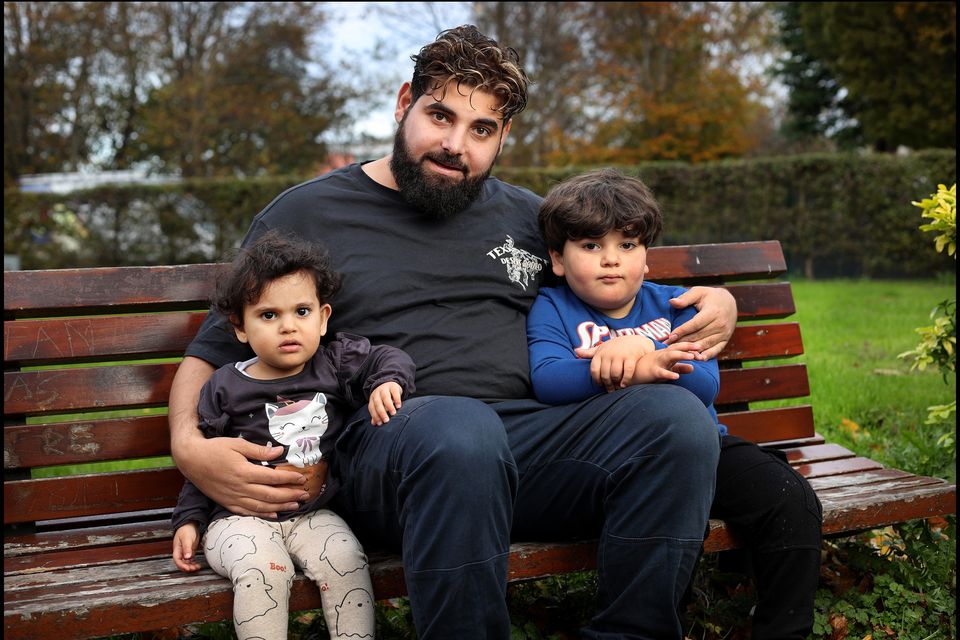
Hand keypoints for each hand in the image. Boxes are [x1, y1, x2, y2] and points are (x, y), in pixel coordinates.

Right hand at [172, 523, 200, 571]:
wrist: (190, 524)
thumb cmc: (186, 530)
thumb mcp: (186, 538)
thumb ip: (187, 548)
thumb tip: (187, 557)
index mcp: (177, 549)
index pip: (177, 560)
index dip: (182, 566)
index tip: (188, 568)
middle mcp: (180, 552)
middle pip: (182, 563)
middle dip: (187, 568)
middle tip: (194, 569)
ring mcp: (185, 552)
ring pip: (186, 563)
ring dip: (191, 566)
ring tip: (197, 568)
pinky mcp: (190, 551)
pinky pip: (191, 560)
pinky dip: (193, 563)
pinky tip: (197, 565)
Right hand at [176, 435, 308, 517]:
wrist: (191, 460)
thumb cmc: (215, 449)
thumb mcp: (237, 444)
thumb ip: (259, 450)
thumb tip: (280, 451)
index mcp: (244, 471)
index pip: (272, 477)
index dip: (289, 479)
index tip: (302, 478)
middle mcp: (239, 487)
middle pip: (270, 495)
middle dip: (290, 495)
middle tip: (305, 494)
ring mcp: (233, 497)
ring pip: (261, 506)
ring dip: (281, 507)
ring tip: (296, 505)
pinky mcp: (227, 503)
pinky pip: (247, 512)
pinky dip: (263, 514)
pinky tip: (275, 514)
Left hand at [369, 381, 402, 425]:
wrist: (389, 383)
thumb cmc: (383, 398)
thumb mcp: (379, 404)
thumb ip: (377, 413)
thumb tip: (374, 424)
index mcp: (372, 399)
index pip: (372, 408)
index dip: (375, 416)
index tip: (380, 423)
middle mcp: (377, 393)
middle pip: (378, 403)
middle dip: (381, 412)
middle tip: (386, 420)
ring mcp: (385, 389)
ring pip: (385, 397)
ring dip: (389, 406)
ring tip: (393, 413)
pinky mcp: (393, 386)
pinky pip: (394, 393)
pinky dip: (397, 399)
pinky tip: (399, 406)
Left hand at [576, 335, 658, 391]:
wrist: (635, 341)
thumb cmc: (616, 347)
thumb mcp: (602, 347)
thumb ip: (589, 352)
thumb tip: (576, 351)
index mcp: (600, 353)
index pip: (594, 370)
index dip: (596, 379)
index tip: (599, 384)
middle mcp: (609, 354)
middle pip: (604, 374)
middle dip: (606, 384)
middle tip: (609, 389)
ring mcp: (620, 355)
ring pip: (615, 374)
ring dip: (615, 383)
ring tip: (616, 387)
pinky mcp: (631, 357)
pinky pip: (627, 372)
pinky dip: (625, 380)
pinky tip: (624, 385)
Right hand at [630, 344, 698, 384]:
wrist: (631, 373)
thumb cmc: (649, 369)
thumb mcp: (666, 368)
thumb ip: (679, 368)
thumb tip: (693, 368)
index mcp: (666, 354)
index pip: (680, 348)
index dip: (691, 348)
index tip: (703, 349)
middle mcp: (662, 356)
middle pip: (676, 348)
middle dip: (688, 346)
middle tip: (700, 346)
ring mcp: (657, 363)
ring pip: (670, 356)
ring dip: (681, 355)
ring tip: (692, 357)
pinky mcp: (652, 372)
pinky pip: (661, 372)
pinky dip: (668, 374)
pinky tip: (677, 377)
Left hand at [665, 286, 736, 358]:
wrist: (730, 302)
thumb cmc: (710, 296)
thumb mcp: (699, 292)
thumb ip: (685, 298)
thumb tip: (671, 302)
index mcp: (713, 312)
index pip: (695, 324)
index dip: (682, 331)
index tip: (670, 337)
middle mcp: (720, 323)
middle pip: (699, 336)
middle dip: (682, 342)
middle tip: (668, 347)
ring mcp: (724, 333)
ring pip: (706, 344)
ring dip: (692, 350)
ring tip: (678, 354)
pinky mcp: (726, 339)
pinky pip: (716, 349)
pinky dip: (707, 355)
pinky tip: (697, 359)